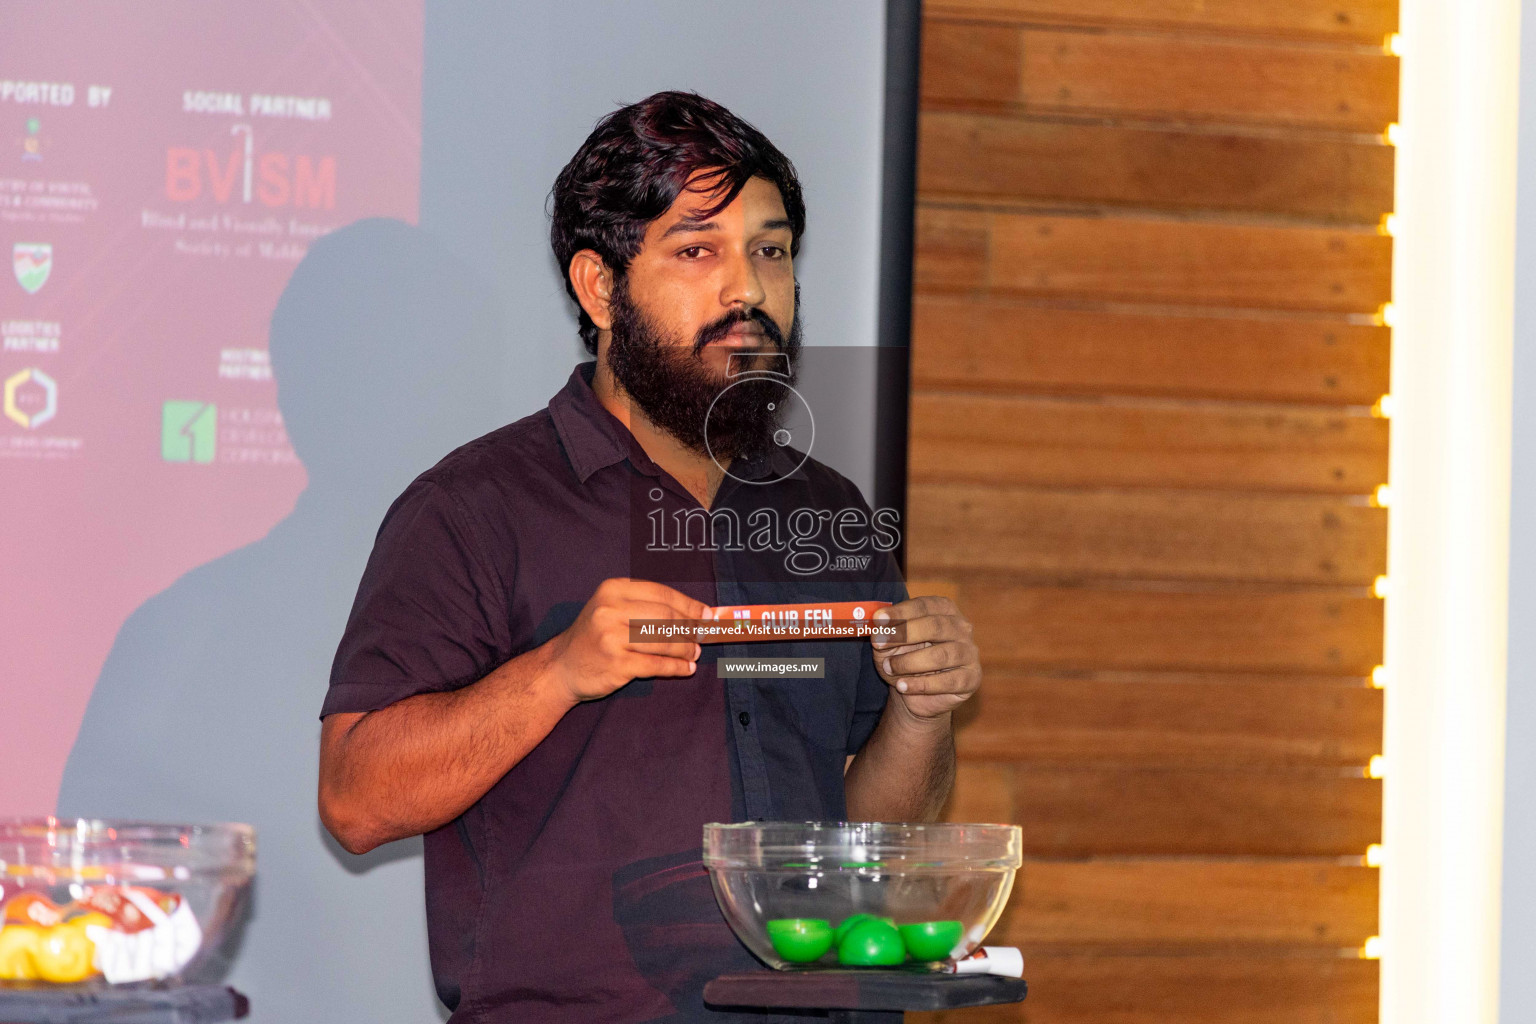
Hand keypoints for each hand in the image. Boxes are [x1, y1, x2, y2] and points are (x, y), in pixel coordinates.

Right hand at [543, 578, 705, 703]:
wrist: (561, 667)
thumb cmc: (595, 636)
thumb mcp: (612, 609)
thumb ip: (647, 607)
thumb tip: (696, 613)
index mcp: (613, 590)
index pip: (662, 594)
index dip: (689, 605)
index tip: (708, 615)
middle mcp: (611, 610)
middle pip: (666, 617)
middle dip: (690, 628)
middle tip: (704, 637)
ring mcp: (612, 638)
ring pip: (664, 641)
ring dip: (686, 649)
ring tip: (694, 653)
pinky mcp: (617, 664)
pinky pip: (657, 664)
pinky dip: (677, 668)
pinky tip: (686, 669)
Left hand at [869, 595, 979, 719]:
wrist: (916, 694)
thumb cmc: (904, 659)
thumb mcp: (889, 645)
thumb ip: (884, 635)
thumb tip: (877, 628)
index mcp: (944, 610)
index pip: (924, 606)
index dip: (900, 612)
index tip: (878, 620)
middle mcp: (962, 628)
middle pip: (935, 626)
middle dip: (904, 634)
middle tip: (880, 644)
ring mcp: (970, 653)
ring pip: (941, 655)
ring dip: (909, 662)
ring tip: (889, 668)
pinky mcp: (972, 678)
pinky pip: (948, 681)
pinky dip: (921, 685)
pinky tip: (902, 686)